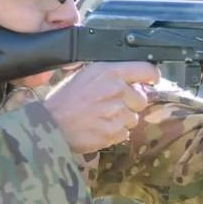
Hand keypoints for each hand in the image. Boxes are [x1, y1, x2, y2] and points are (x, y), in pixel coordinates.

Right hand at [43, 62, 159, 153]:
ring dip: (122, 120)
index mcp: (109, 72)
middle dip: (131, 104)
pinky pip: (124, 133)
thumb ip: (108, 74)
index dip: (151, 76)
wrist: (49, 124)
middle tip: (113, 106)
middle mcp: (116, 90)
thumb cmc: (64, 100)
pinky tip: (99, 128)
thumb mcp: (83, 75)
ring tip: (102, 118)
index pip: (145, 70)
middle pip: (142, 99)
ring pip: (133, 118)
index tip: (152, 80)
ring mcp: (116, 113)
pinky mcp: (113, 132)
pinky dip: (115, 133)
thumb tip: (129, 77)